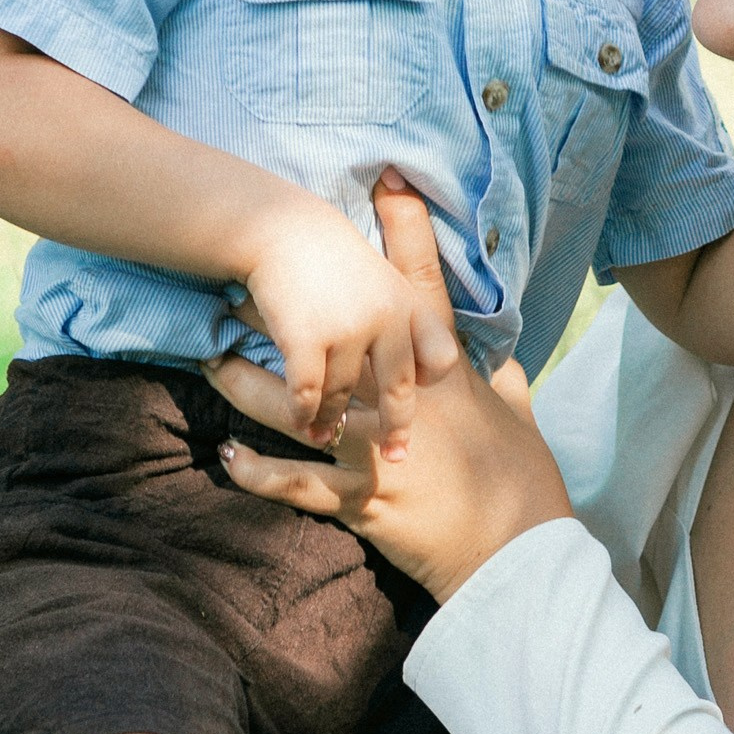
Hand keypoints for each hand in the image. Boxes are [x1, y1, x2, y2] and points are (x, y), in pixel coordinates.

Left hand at [217, 180, 574, 598]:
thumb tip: (501, 364)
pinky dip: (260, 473)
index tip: (387, 181)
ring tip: (209, 365)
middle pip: (332, 346)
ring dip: (248, 389)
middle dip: (285, 316)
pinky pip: (298, 484)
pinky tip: (227, 458)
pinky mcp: (360, 501)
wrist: (518, 552)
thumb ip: (504, 387)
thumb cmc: (524, 485)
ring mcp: (376, 452)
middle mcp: (403, 405)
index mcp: (445, 378)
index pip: (422, 292)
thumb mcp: (520, 423)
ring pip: (297, 410)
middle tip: (239, 286)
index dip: (408, 233)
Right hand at [229, 174, 462, 447]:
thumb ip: (403, 317)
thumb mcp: (382, 276)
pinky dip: (303, 413)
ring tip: (326, 435)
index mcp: (408, 304)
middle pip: (399, 392)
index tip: (426, 405)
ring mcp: (349, 332)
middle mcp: (387, 320)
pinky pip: (307, 395)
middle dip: (395, 429)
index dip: (432, 387)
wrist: (280, 227)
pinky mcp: (309, 342)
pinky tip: (301, 420)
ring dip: (333, 419)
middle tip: (394, 457)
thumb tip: (430, 366)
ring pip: (344, 396)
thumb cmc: (329, 254)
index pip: (439, 359)